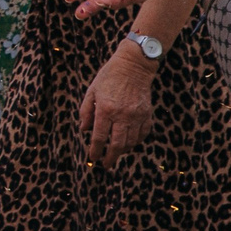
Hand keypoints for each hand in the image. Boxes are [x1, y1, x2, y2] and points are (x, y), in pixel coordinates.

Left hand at [79, 47, 158, 164]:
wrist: (134, 66)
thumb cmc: (109, 77)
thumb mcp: (91, 91)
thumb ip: (86, 111)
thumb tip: (84, 130)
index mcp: (106, 109)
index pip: (100, 137)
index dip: (95, 150)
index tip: (93, 158)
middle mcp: (122, 115)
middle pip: (117, 144)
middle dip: (111, 157)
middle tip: (106, 165)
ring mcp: (137, 115)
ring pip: (131, 141)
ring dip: (123, 150)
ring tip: (117, 153)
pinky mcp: (147, 114)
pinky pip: (143, 134)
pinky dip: (136, 141)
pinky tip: (130, 142)